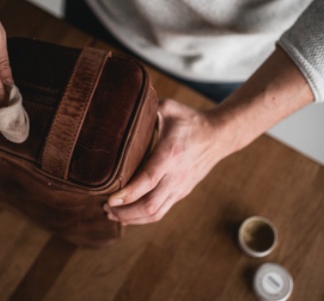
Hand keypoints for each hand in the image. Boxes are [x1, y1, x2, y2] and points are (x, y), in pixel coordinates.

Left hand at [104, 99, 225, 224]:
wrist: (219, 136)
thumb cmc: (190, 120)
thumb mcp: (169, 108)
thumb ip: (146, 107)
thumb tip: (120, 105)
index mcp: (170, 154)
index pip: (148, 180)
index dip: (128, 193)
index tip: (109, 198)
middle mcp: (176, 175)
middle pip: (149, 205)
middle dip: (124, 212)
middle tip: (105, 208)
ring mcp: (180, 187)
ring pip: (155, 213)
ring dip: (132, 218)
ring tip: (112, 214)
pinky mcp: (181, 192)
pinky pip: (161, 212)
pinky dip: (143, 217)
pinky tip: (128, 214)